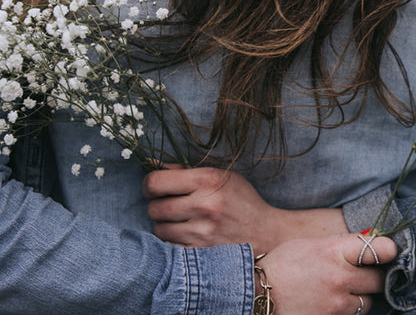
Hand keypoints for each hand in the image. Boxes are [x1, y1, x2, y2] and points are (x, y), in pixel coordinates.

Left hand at [143, 166, 346, 252]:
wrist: (267, 233)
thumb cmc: (241, 201)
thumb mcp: (219, 176)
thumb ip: (184, 170)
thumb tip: (150, 162)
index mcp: (207, 180)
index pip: (156, 182)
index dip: (149, 185)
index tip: (154, 188)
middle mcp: (204, 205)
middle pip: (154, 208)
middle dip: (157, 206)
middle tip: (168, 206)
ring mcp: (203, 232)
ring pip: (159, 229)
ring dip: (165, 225)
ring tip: (180, 222)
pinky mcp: (202, 253)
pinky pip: (170, 247)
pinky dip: (173, 242)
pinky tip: (186, 236)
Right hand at [257, 234, 396, 314]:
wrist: (256, 294)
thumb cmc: (283, 265)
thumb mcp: (310, 245)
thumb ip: (341, 245)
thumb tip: (370, 243)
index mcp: (334, 251)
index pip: (379, 250)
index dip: (389, 251)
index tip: (390, 252)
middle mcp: (340, 278)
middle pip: (379, 280)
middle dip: (373, 278)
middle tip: (364, 275)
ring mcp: (337, 304)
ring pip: (366, 302)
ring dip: (359, 298)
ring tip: (339, 292)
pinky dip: (345, 311)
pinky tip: (331, 304)